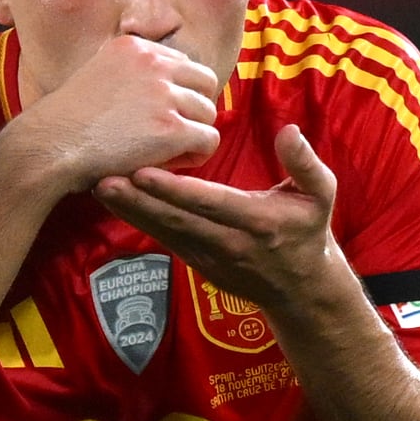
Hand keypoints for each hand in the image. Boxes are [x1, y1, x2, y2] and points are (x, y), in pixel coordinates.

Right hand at [5, 34, 221, 193]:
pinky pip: (208, 140)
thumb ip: (125, 74)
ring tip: (168, 152)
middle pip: (204, 83)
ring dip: (193, 134)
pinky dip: (195, 155)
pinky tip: (171, 163)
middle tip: (172, 134)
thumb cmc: (63, 123)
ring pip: (208, 113)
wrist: (47, 147)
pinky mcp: (171, 129)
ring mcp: (163, 95)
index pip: (182, 63)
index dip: (177, 92)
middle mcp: (153, 63)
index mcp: (134, 47)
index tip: (159, 114)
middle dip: (193, 109)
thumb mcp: (93, 75)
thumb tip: (152, 90)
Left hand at [93, 124, 345, 311]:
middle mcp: (228, 243)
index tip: (143, 172)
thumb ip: (306, 164)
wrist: (299, 288)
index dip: (174, 190)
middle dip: (138, 201)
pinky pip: (163, 237)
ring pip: (163, 231)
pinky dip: (137, 220)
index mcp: (257, 222)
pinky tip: (114, 202)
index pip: (210, 203)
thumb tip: (288, 131)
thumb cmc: (307, 231)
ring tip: (99, 187)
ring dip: (129, 211)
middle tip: (104, 179)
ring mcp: (208, 256)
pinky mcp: (194, 261)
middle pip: (176, 220)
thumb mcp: (320, 196)